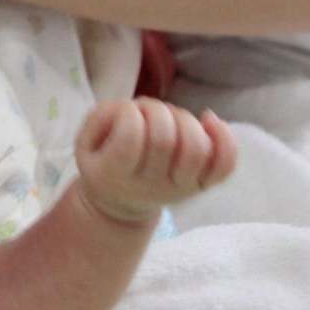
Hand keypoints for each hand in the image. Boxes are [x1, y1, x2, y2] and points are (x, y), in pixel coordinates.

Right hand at [74, 99, 237, 223]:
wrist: (121, 202)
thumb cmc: (103, 163)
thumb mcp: (85, 141)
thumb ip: (104, 116)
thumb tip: (138, 107)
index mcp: (115, 174)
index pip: (131, 138)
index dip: (130, 113)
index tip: (127, 112)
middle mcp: (151, 186)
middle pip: (166, 139)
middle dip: (156, 111)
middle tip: (146, 111)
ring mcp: (181, 188)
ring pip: (196, 148)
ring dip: (184, 119)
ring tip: (171, 117)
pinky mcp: (202, 186)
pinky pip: (224, 165)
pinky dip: (224, 139)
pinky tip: (209, 120)